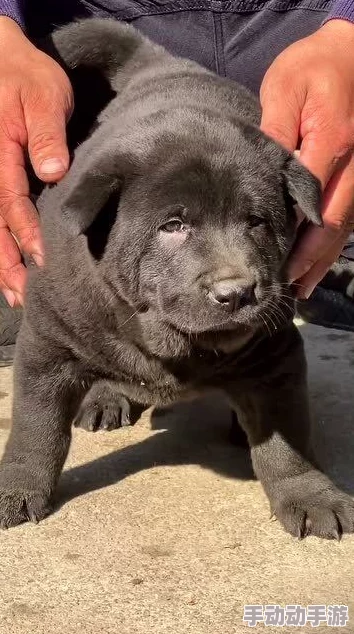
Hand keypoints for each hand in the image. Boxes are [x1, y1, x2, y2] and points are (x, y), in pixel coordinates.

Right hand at [0, 17, 72, 305]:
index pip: (11, 201)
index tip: (42, 260)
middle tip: (21, 297)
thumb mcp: (44, 96)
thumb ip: (47, 134)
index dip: (27, 232)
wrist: (3, 58)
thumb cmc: (27, 77)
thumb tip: (54, 171)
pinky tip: (5, 269)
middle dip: (6, 262)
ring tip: (13, 295)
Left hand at [260, 19, 353, 297]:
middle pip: (333, 223)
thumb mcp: (286, 87)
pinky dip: (335, 241)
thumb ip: (276, 130)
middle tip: (288, 287)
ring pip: (345, 224)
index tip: (275, 262)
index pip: (310, 200)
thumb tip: (266, 173)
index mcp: (333, 142)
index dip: (293, 236)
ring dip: (324, 257)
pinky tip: (321, 259)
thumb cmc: (317, 66)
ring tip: (303, 285)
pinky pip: (351, 214)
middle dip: (310, 259)